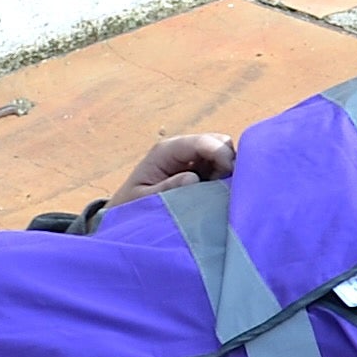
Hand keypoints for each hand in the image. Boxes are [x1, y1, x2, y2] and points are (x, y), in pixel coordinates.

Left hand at [117, 130, 234, 195]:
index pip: (201, 142)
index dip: (220, 153)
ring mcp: (193, 159)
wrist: (126, 214)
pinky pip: (223, 168)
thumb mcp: (143, 199)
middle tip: (227, 187)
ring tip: (220, 193)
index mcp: (166, 150)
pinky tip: (220, 194)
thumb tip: (192, 178)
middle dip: (228, 160)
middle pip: (218, 142)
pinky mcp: (201, 171)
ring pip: (225, 154)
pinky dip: (228, 178)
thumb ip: (166, 189)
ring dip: (229, 171)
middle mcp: (182, 150)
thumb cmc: (131, 206)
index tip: (230, 172)